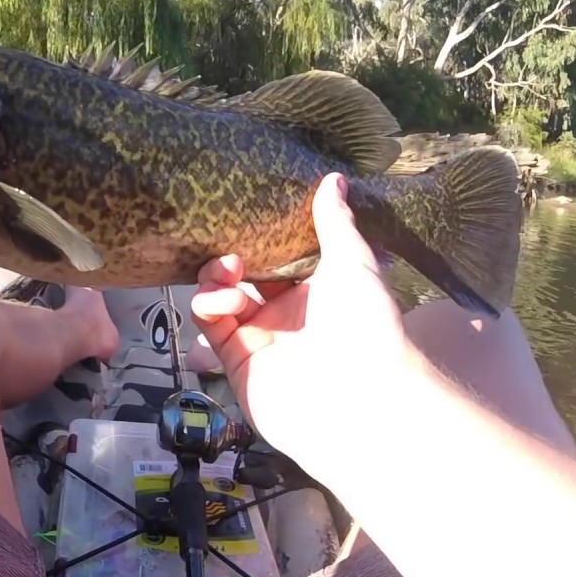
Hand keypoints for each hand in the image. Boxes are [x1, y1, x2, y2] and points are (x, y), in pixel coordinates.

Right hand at [188, 173, 417, 453]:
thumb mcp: (352, 263)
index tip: (247, 213)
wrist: (358, 398)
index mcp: (314, 290)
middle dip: (231, 255)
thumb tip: (333, 178)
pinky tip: (224, 300)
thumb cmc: (366, 325)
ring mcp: (258, 337)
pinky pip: (210, 324)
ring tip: (229, 270)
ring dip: (216, 277)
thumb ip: (334, 222)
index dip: (260, 236)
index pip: (277, 256)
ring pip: (219, 296)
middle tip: (234, 245)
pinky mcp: (235, 360)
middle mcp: (284, 314)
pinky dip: (209, 305)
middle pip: (242, 275)